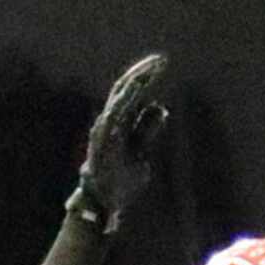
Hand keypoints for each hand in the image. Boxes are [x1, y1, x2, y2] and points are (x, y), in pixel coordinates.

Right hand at [69, 54, 168, 230]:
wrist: (104, 203)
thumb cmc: (121, 180)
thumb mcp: (141, 153)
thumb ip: (147, 130)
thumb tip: (162, 107)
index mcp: (119, 121)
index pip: (133, 92)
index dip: (147, 76)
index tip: (163, 63)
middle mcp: (109, 120)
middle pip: (125, 88)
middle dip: (144, 73)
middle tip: (162, 60)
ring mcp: (104, 128)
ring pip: (119, 97)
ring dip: (136, 82)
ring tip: (152, 69)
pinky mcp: (102, 139)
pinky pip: (114, 113)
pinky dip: (125, 99)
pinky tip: (138, 86)